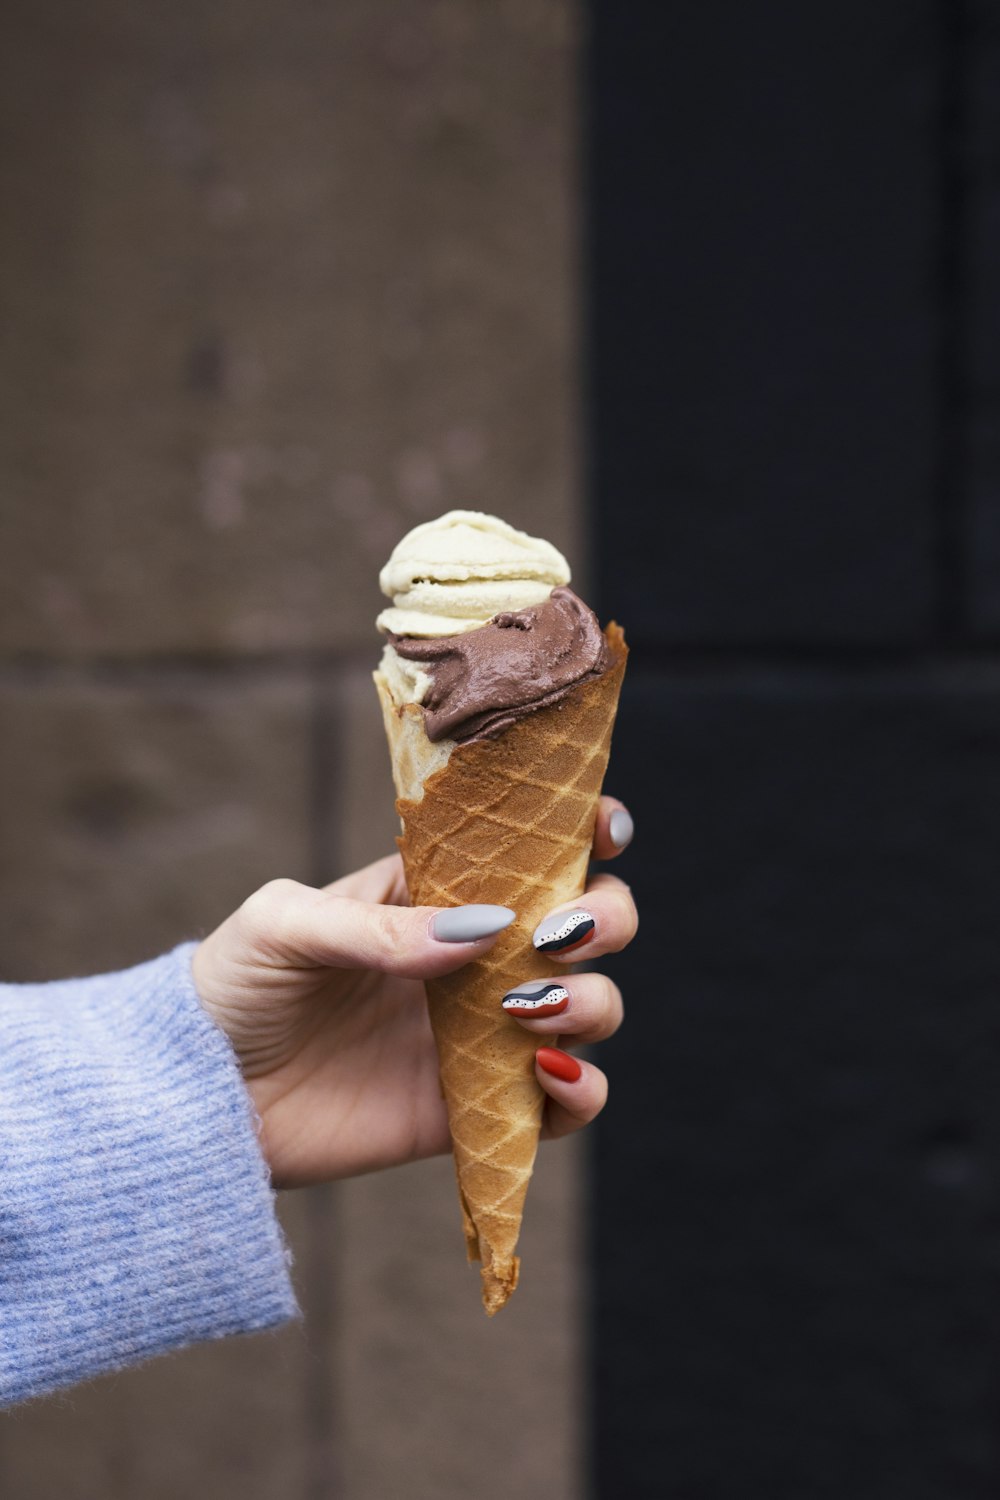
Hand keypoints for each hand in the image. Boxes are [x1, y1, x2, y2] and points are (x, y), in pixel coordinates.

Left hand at [191, 796, 636, 1187]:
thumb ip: (377, 926)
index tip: (601, 832)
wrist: (199, 1097)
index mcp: (437, 893)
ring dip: (594, 1002)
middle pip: (589, 925)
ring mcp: (483, 1034)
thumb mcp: (285, 926)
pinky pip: (562, 1107)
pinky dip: (583, 1093)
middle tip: (556, 933)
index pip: (535, 849)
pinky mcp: (476, 1109)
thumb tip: (482, 931)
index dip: (587, 831)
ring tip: (527, 1007)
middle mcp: (476, 958)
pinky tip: (547, 1075)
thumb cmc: (234, 984)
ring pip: (593, 1008)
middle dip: (606, 917)